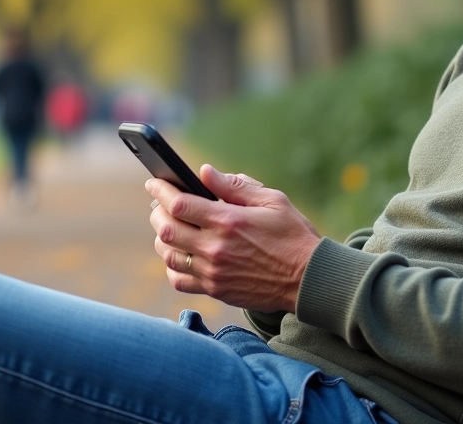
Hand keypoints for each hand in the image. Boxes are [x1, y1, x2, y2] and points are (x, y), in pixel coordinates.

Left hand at [147, 165, 321, 313]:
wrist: (308, 279)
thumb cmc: (293, 235)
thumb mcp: (272, 201)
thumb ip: (235, 186)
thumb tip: (205, 172)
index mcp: (228, 221)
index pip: (180, 204)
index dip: (160, 191)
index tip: (153, 182)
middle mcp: (216, 248)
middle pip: (166, 229)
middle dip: (157, 212)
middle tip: (160, 204)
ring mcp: (214, 272)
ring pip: (168, 255)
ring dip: (161, 238)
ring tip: (167, 227)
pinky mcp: (216, 290)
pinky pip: (180, 280)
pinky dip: (172, 266)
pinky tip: (179, 255)